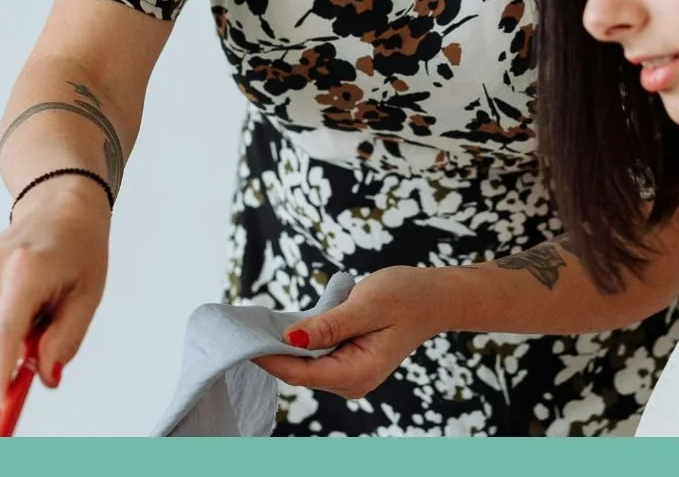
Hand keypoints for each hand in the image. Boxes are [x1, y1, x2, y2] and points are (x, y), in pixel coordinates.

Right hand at [0, 176, 111, 413]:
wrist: (58, 209)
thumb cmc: (78, 250)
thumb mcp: (88, 296)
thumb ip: (66, 340)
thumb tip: (44, 379)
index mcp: (25, 270)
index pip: (4, 334)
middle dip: (22, 351)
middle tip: (49, 316)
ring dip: (11, 336)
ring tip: (33, 299)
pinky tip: (14, 298)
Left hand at [252, 265, 463, 399]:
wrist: (434, 297)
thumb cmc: (406, 297)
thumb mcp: (366, 305)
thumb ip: (328, 325)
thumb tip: (291, 337)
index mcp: (358, 372)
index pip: (302, 373)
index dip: (271, 359)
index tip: (244, 343)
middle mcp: (353, 381)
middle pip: (301, 372)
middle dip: (275, 351)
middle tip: (248, 324)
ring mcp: (351, 375)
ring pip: (306, 365)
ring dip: (288, 344)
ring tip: (265, 321)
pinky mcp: (349, 362)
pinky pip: (317, 356)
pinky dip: (303, 341)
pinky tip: (291, 324)